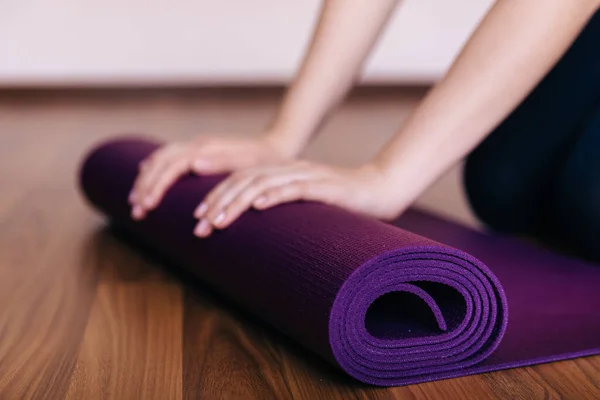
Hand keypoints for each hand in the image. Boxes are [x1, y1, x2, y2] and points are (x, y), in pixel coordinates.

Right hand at [129, 134, 292, 219]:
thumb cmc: (265, 160)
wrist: (275, 146)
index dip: (157, 185)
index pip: (172, 165)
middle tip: (136, 211)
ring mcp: (197, 145)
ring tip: (135, 200)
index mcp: (207, 147)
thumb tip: (193, 162)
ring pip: (162, 157)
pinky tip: (147, 177)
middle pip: (161, 161)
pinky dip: (155, 167)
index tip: (147, 205)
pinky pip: (169, 156)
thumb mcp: (249, 163)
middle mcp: (198, 144)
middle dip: (145, 186)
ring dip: (147, 179)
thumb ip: (222, 162)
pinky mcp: (199, 150)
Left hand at [192, 160, 398, 237]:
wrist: (379, 190)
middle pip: (244, 180)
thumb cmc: (341, 206)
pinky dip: (274, 195)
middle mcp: (290, 170)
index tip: (196, 219)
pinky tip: (258, 206)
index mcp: (281, 174)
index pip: (240, 180)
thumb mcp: (304, 209)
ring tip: (218, 221)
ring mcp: (307, 176)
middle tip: (198, 227)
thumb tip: (256, 236)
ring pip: (263, 183)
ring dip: (237, 202)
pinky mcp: (326, 186)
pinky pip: (295, 188)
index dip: (216, 197)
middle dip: (217, 203)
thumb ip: (282, 214)